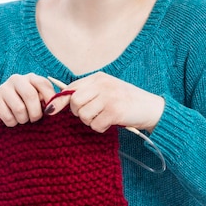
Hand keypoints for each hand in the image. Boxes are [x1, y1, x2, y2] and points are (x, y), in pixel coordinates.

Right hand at [0, 73, 55, 126]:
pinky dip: (13, 123)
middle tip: (34, 119)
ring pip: (19, 109)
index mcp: (31, 77)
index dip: (49, 100)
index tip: (51, 112)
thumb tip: (60, 105)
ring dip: (23, 120)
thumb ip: (49, 100)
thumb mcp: (38, 100)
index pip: (43, 84)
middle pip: (30, 96)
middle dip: (35, 113)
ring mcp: (3, 88)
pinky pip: (8, 117)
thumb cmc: (25, 105)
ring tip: (22, 119)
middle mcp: (16, 79)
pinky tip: (12, 119)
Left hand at [45, 72, 164, 132]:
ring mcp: (109, 97)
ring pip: (83, 114)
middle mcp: (103, 84)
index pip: (71, 87)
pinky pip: (95, 125)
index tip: (52, 110)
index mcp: (99, 77)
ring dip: (90, 121)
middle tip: (90, 114)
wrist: (152, 108)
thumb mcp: (107, 89)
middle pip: (74, 101)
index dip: (60, 101)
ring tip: (102, 118)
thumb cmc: (127, 101)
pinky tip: (110, 123)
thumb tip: (59, 102)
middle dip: (77, 112)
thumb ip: (88, 92)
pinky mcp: (115, 111)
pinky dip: (100, 128)